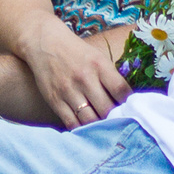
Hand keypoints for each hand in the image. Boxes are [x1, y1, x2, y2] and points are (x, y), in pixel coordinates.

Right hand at [15, 17, 132, 129]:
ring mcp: (68, 91)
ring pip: (89, 120)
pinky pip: (71, 123)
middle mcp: (84, 78)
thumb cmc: (77, 53)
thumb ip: (110, 78)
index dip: (128, 104)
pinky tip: (87, 129)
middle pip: (106, 109)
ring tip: (104, 127)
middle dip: (114, 119)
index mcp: (99, 65)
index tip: (129, 109)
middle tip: (117, 122)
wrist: (45, 43)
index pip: (121, 90)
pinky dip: (81, 129)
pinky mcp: (54, 100)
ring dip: (99, 127)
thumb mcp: (98, 58)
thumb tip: (125, 103)